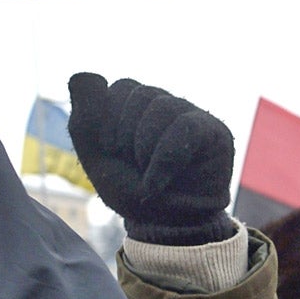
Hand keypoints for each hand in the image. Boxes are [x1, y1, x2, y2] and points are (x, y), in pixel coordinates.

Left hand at [66, 73, 235, 245]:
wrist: (165, 223)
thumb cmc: (132, 189)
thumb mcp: (97, 154)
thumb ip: (85, 114)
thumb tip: (86, 74)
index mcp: (134, 105)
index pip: (114, 88)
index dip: (105, 120)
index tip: (109, 150)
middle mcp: (164, 103)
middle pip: (135, 91)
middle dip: (123, 134)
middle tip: (131, 164)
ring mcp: (190, 114)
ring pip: (160, 106)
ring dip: (143, 149)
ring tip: (148, 175)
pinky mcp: (214, 132)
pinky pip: (184, 127)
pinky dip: (164, 159)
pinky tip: (156, 183)